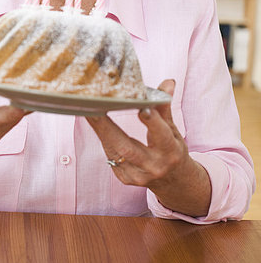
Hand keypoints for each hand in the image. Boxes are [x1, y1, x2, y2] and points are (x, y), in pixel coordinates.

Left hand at [86, 80, 210, 216]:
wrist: (173, 181)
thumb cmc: (172, 149)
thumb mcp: (173, 130)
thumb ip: (165, 107)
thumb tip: (168, 82)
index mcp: (170, 151)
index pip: (161, 135)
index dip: (151, 121)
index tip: (140, 106)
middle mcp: (154, 166)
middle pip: (128, 148)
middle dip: (109, 128)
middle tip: (94, 109)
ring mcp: (138, 175)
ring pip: (115, 153)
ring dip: (101, 132)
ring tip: (89, 113)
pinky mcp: (125, 178)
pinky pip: (111, 158)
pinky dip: (104, 140)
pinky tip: (96, 125)